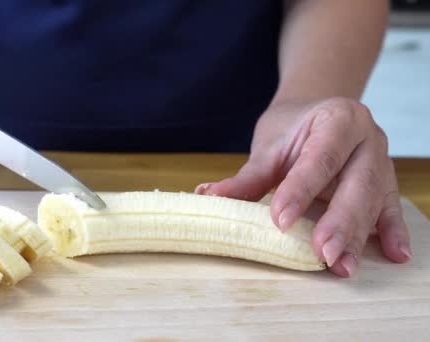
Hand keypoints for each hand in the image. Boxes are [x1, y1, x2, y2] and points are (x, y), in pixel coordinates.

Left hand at [195, 97, 410, 276]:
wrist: (317, 111)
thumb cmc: (292, 128)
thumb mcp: (270, 146)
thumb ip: (248, 176)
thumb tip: (209, 197)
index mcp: (338, 119)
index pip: (320, 158)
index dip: (301, 190)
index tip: (281, 220)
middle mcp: (367, 138)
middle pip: (357, 184)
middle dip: (340, 222)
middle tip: (322, 253)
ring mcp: (381, 161)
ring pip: (374, 201)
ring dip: (359, 237)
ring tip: (343, 267)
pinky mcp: (386, 183)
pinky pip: (390, 209)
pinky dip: (392, 232)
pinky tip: (396, 254)